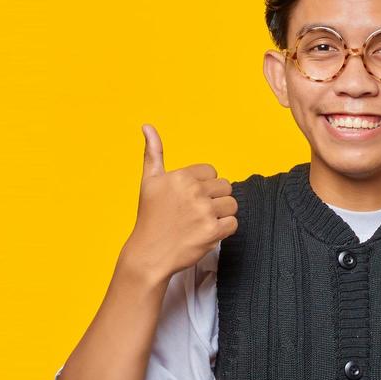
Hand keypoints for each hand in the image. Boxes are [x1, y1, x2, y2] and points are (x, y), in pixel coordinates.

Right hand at [120, 123, 237, 279]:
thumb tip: (147, 126)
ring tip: (202, 222)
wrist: (149, 254)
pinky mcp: (212, 232)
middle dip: (215, 199)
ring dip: (221, 214)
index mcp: (181, 177)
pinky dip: (224, 229)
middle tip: (197, 212)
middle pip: (225, 186)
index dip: (204, 186)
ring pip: (232, 205)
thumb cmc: (150, 217)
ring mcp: (204, 212)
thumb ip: (153, 153)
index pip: (212, 172)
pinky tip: (207, 232)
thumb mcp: (149, 181)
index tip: (189, 199)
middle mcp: (193, 192)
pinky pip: (233, 223)